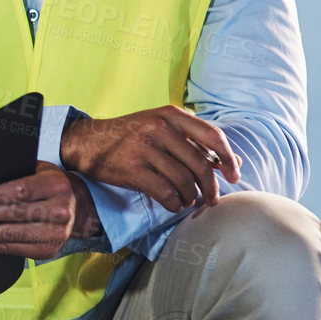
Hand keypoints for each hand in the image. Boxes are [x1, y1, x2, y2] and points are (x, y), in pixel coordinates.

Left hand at [0, 162, 92, 259]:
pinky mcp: (47, 251)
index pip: (23, 190)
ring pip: (12, 236)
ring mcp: (56, 234)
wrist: (75, 208)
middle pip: (16, 215)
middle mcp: (61, 211)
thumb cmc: (46, 185)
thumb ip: (15, 173)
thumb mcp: (37, 171)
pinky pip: (13, 250)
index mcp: (56, 185)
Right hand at [60, 105, 241, 211]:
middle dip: (211, 188)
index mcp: (170, 115)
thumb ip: (195, 140)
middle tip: (212, 199)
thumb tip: (233, 162)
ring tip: (188, 201)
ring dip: (191, 198)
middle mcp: (160, 128)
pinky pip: (165, 193)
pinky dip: (174, 204)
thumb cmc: (130, 135)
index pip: (213, 135)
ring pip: (184, 182)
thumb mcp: (161, 126)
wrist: (87, 141)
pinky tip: (173, 204)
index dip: (228, 158)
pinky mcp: (132, 169)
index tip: (233, 175)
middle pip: (200, 164)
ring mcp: (145, 149)